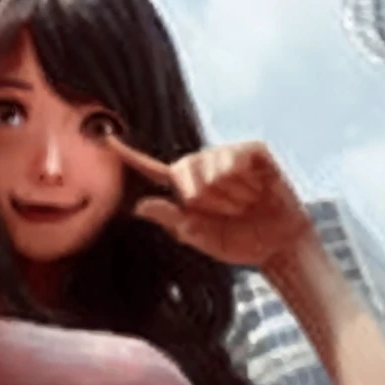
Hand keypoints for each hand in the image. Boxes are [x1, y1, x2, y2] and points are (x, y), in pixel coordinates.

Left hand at [108, 137, 315, 272]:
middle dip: (203, 197)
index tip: (107, 141)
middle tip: (228, 211)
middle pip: (184, 170)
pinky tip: (257, 188)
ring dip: (228, 193)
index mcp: (186, 190)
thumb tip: (139, 205)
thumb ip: (173, 221)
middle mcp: (204, 168)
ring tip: (246, 202)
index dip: (130, 156)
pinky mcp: (252, 152)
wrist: (278, 244)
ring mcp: (228, 156)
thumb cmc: (240, 242)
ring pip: (210, 167)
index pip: (153, 170)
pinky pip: (235, 159)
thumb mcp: (202, 237)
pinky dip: (243, 178)